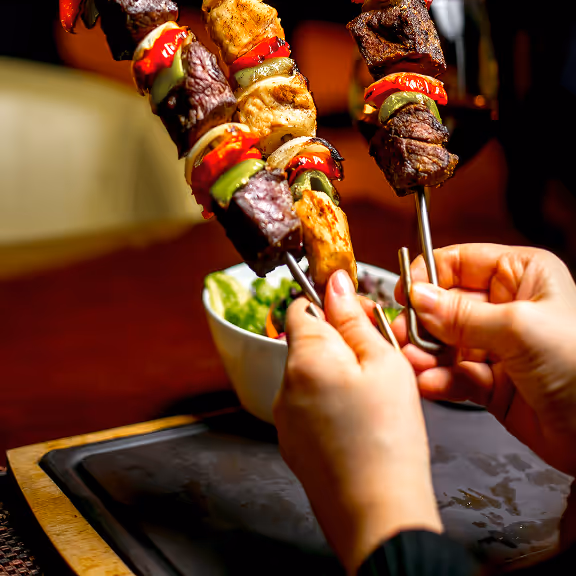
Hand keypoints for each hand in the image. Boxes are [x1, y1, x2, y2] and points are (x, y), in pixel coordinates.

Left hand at [274, 270, 441, 573]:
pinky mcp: (295, 447)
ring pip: (313, 377)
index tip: (364, 318)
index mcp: (303, 357)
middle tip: (385, 363)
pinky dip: (335, 409)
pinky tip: (366, 427)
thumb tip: (336, 284)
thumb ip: (355, 319)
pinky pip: (313, 410)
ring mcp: (286, 420)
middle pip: (310, 342)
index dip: (335, 305)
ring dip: (341, 377)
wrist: (379, 517)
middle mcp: (284, 386)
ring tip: (379, 401)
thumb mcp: (385, 363)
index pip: (302, 305)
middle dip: (344, 344)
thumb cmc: (388, 441)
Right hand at [393, 243, 575, 475]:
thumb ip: (463, 314)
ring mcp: (501, 346)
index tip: (404, 292)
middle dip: (422, 319)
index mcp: (523, 275)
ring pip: (447, 342)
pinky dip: (440, 379)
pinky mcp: (494, 384)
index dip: (429, 275)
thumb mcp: (519, 328)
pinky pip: (456, 375)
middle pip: (448, 303)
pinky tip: (429, 382)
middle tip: (399, 332)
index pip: (461, 261)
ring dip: (426, 353)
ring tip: (411, 361)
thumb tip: (419, 297)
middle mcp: (509, 306)